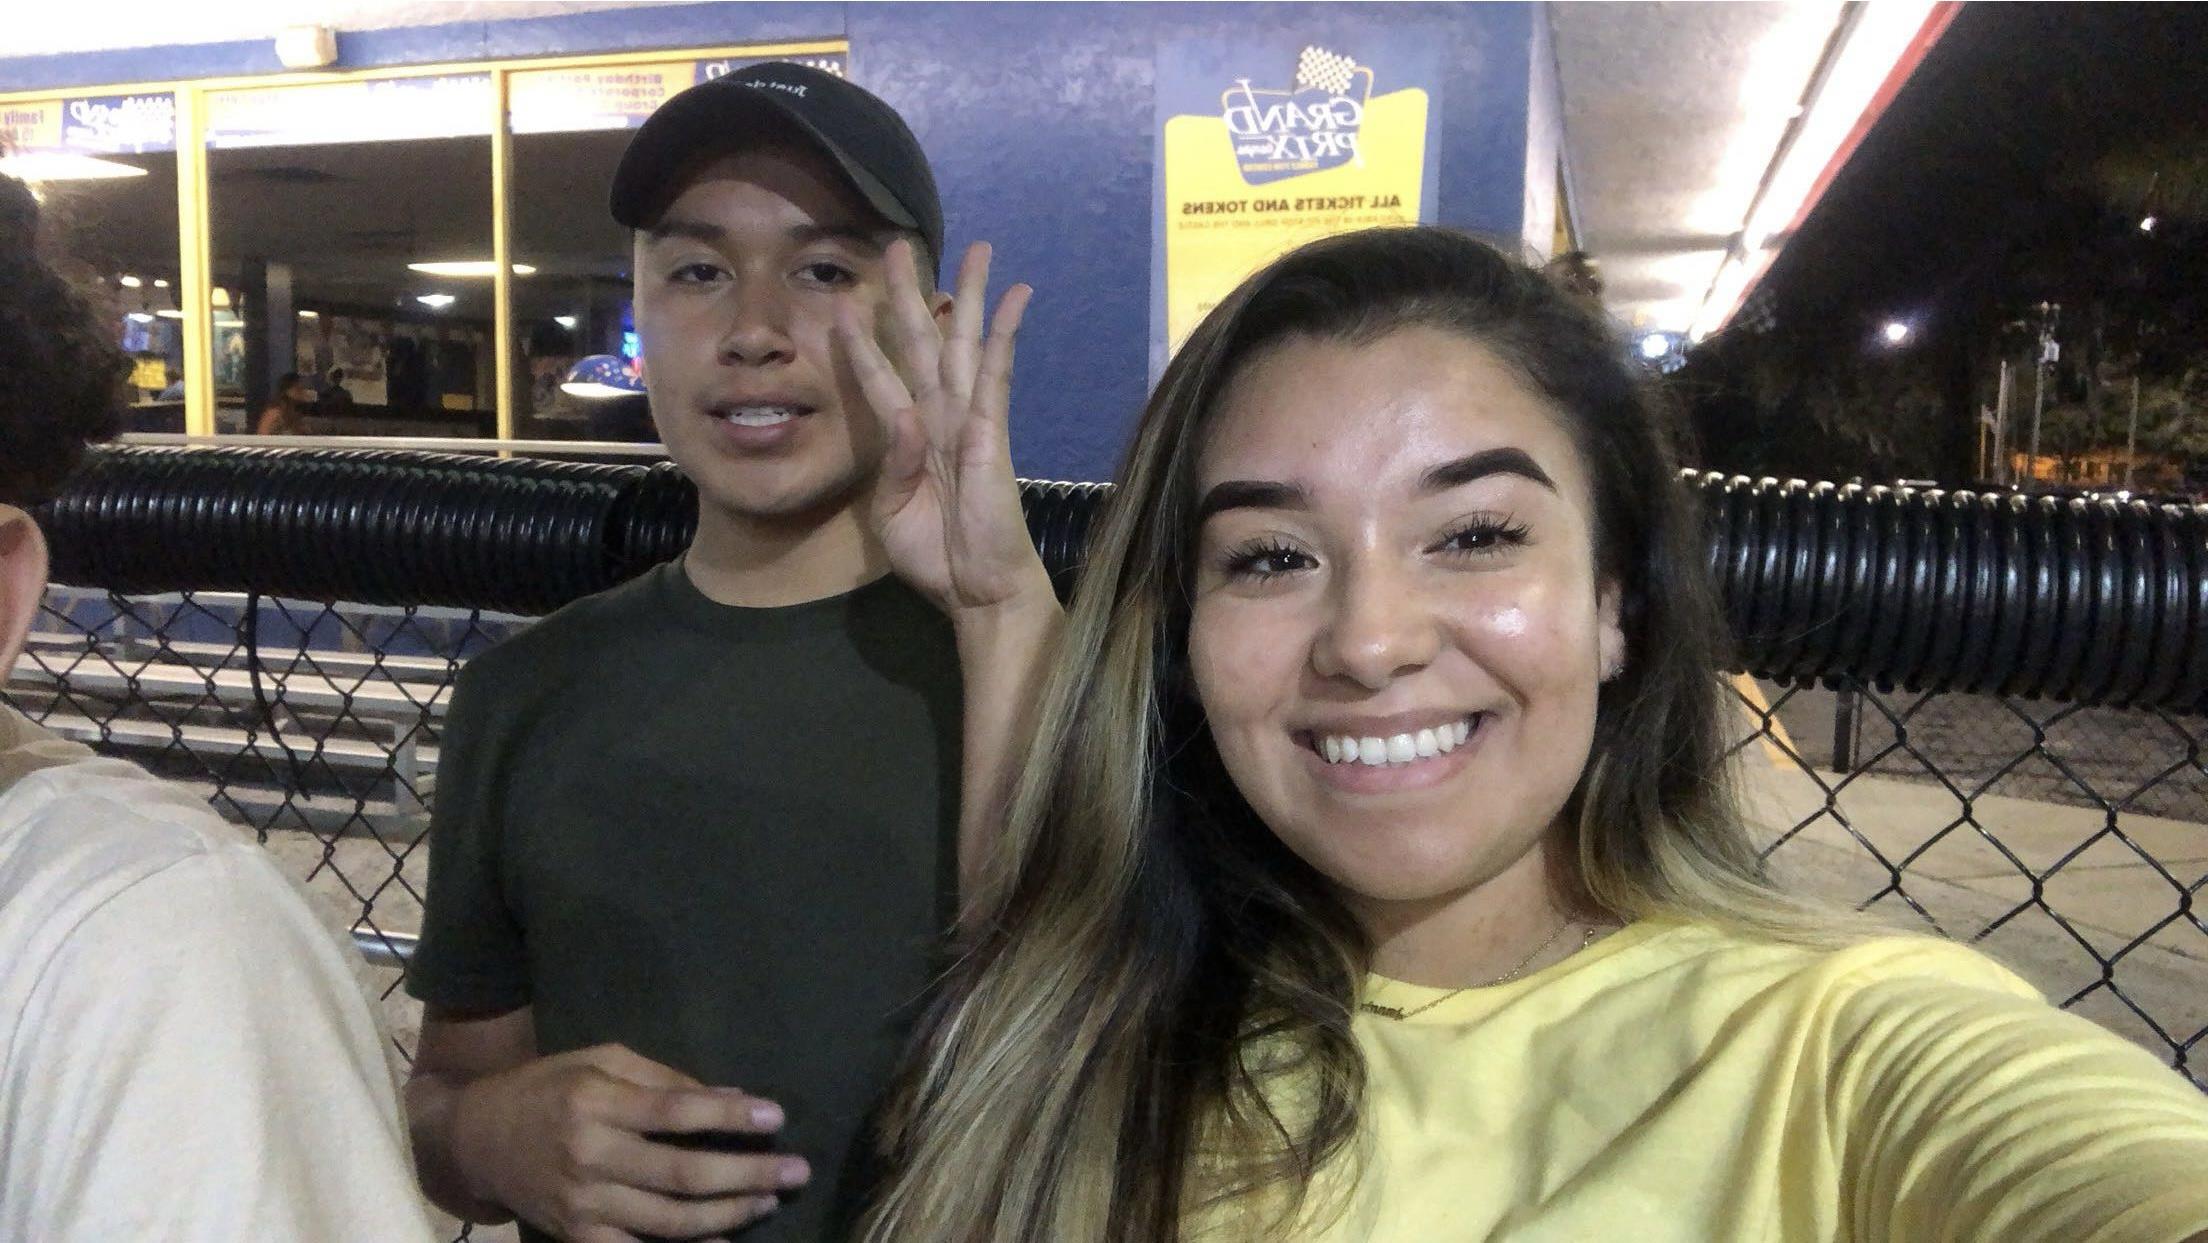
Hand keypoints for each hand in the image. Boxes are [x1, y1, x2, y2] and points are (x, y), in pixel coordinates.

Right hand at [450, 1043, 807, 1242]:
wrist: (476, 1139)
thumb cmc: (548, 1087)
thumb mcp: (600, 1061)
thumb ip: (664, 1079)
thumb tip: (731, 1095)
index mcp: (597, 1102)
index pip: (676, 1110)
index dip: (730, 1116)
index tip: (776, 1115)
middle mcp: (591, 1155)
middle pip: (683, 1173)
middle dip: (747, 1174)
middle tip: (796, 1171)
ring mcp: (584, 1204)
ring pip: (669, 1220)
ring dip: (729, 1214)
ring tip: (769, 1200)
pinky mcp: (577, 1236)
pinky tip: (723, 1241)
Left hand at [838, 238, 1051, 617]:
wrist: (977, 589)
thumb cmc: (934, 557)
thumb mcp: (890, 511)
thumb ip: (892, 464)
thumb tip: (899, 417)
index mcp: (907, 438)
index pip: (879, 375)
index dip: (860, 340)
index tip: (844, 302)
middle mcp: (937, 417)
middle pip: (922, 341)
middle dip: (911, 293)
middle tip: (899, 246)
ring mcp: (967, 419)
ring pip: (963, 342)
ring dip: (965, 294)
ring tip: (973, 248)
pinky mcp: (993, 429)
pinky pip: (997, 373)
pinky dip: (1005, 333)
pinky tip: (1015, 295)